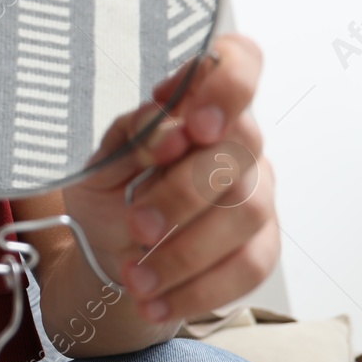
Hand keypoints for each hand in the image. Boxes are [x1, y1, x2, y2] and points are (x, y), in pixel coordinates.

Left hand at [61, 33, 277, 324]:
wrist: (107, 250)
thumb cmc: (109, 189)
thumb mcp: (99, 161)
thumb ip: (131, 136)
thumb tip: (166, 126)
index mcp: (196, 103)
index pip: (239, 61)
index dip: (230, 84)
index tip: (195, 123)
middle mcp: (237, 141)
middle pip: (238, 153)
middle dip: (184, 193)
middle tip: (135, 224)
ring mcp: (257, 192)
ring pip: (248, 214)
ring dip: (185, 251)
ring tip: (134, 275)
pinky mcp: (261, 245)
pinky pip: (248, 267)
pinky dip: (197, 290)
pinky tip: (155, 300)